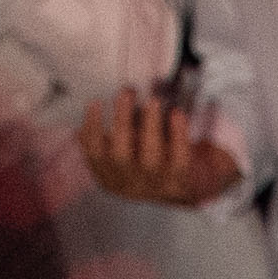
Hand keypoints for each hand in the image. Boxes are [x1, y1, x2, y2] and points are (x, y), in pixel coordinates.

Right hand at [79, 89, 242, 206]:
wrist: (185, 182)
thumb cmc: (147, 155)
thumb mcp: (126, 146)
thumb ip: (113, 130)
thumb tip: (96, 107)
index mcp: (109, 177)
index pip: (94, 155)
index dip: (92, 129)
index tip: (95, 102)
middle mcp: (129, 185)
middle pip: (120, 156)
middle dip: (121, 121)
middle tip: (126, 92)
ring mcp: (155, 186)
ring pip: (150, 159)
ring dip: (151, 126)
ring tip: (154, 100)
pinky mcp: (180, 183)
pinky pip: (180, 160)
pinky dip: (178, 135)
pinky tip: (177, 113)